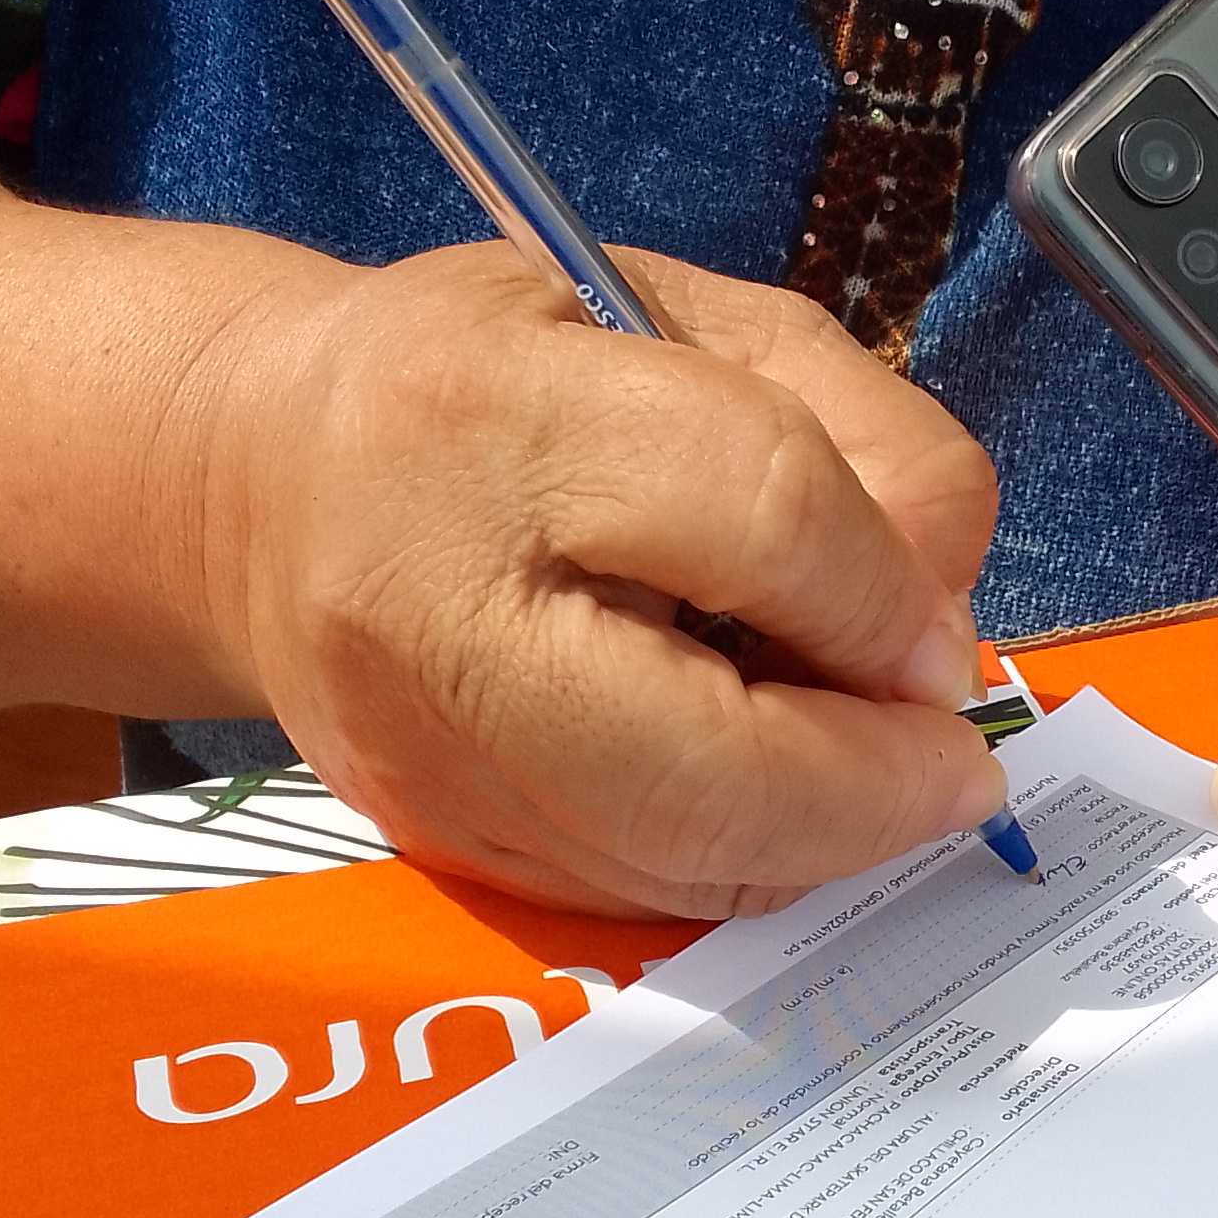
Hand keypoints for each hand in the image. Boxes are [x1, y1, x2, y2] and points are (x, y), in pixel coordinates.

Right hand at [206, 241, 1005, 915]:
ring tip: (868, 762)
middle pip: (710, 768)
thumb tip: (941, 634)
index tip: (938, 631)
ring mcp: (423, 758)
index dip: (886, 594)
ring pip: (685, 863)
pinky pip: (645, 893)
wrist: (263, 479)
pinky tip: (772, 787)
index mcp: (495, 413)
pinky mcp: (439, 847)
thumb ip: (858, 441)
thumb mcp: (695, 325)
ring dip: (826, 834)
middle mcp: (431, 605)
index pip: (758, 513)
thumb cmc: (503, 377)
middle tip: (954, 764)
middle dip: (874, 785)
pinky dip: (748, 857)